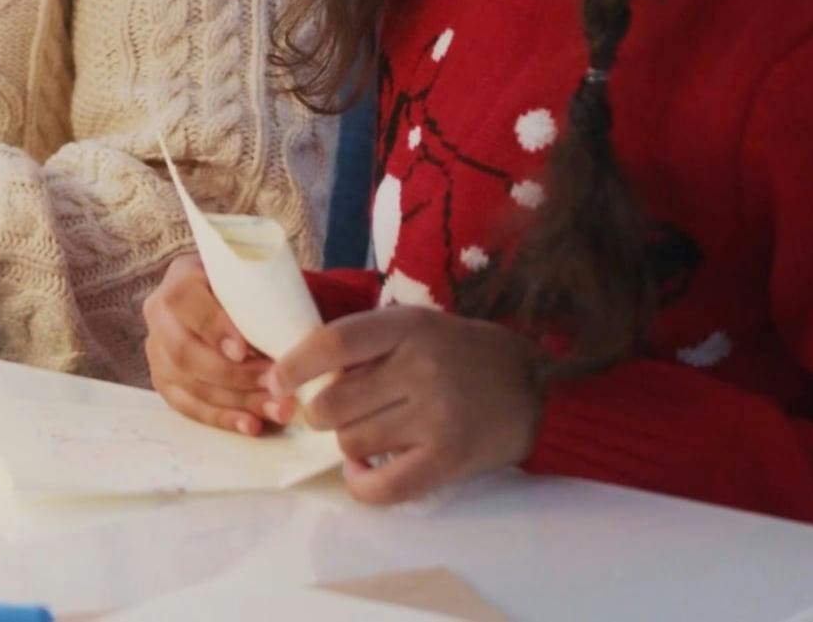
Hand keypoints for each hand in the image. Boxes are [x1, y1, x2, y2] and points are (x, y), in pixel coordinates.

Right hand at [145, 256, 289, 435]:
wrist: (233, 303)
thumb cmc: (249, 289)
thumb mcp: (252, 280)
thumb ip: (260, 298)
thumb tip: (286, 339)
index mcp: (180, 278)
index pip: (184, 300)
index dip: (213, 327)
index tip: (245, 349)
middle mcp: (159, 314)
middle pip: (184, 352)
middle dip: (234, 374)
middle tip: (275, 383)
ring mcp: (157, 352)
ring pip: (190, 384)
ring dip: (238, 401)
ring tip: (278, 408)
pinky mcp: (164, 382)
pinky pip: (189, 407)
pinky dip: (224, 418)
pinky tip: (252, 424)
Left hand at [267, 305, 546, 504]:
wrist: (535, 389)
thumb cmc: (463, 355)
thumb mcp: (419, 328)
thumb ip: (368, 345)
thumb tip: (299, 377)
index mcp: (408, 327)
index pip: (333, 343)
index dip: (293, 365)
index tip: (277, 382)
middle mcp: (420, 368)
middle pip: (333, 403)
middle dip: (322, 414)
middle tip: (339, 413)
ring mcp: (435, 416)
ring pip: (352, 442)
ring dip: (348, 445)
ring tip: (370, 435)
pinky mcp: (448, 458)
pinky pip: (382, 485)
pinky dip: (361, 484)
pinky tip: (365, 472)